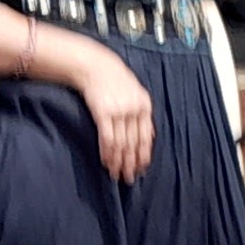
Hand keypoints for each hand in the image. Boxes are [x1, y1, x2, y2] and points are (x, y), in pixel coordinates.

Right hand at [78, 48, 156, 183]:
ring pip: (120, 144)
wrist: (96, 66)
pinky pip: (107, 139)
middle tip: (129, 178)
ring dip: (118, 162)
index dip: (144, 155)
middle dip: (131, 163)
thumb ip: (142, 114)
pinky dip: (107, 152)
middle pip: (134, 144)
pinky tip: (106, 161)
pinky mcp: (103, 113)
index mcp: (144, 106)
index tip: (141, 169)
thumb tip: (148, 138)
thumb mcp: (136, 93)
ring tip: (116, 174)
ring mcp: (119, 111)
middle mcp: (134, 110)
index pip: (146, 137)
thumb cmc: (115, 80)